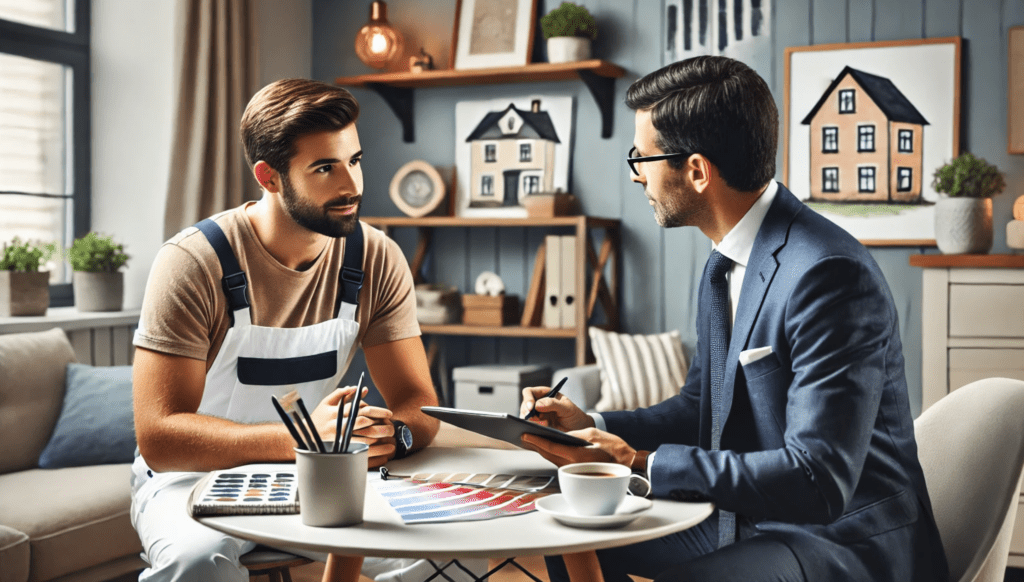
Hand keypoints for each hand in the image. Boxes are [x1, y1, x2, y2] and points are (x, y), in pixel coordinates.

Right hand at [312, 386, 393, 467]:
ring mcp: (337, 438)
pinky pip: (357, 449)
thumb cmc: (317, 418)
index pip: (359, 408)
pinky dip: (371, 449)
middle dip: (379, 422)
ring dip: (377, 435)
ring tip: (389, 434)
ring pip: (361, 437)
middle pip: (362, 421)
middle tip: (392, 423)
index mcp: (335, 412)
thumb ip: (343, 394)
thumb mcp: (326, 402)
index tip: (388, 414)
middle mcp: (336, 424)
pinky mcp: (338, 448)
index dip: (376, 411)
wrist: (304, 437)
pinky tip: (380, 447)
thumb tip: (360, 388)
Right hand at [520, 385, 592, 431]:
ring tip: (544, 426)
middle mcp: (537, 405)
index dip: (528, 399)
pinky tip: (539, 432)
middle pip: (524, 406)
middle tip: (537, 421)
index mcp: (544, 395)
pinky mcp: (536, 428)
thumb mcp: (567, 407)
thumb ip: (553, 403)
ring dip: (530, 423)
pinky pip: (528, 428)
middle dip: (528, 414)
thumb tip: (537, 405)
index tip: (532, 408)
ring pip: (524, 418)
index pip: (529, 393)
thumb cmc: (574, 415)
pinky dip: (531, 430)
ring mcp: (536, 417)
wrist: (579, 430)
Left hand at [520, 428, 634, 467]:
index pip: (551, 447)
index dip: (536, 440)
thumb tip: (560, 435)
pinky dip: (549, 453)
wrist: (626, 462)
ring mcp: (573, 469)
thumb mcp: (593, 434)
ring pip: (551, 458)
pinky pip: (558, 460)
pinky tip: (545, 446)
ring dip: (540, 449)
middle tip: (523, 435)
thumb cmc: (613, 448)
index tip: (525, 435)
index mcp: (576, 455)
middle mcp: (572, 465)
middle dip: (534, 445)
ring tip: (530, 438)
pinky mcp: (575, 469)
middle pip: (547, 454)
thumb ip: (574, 435)